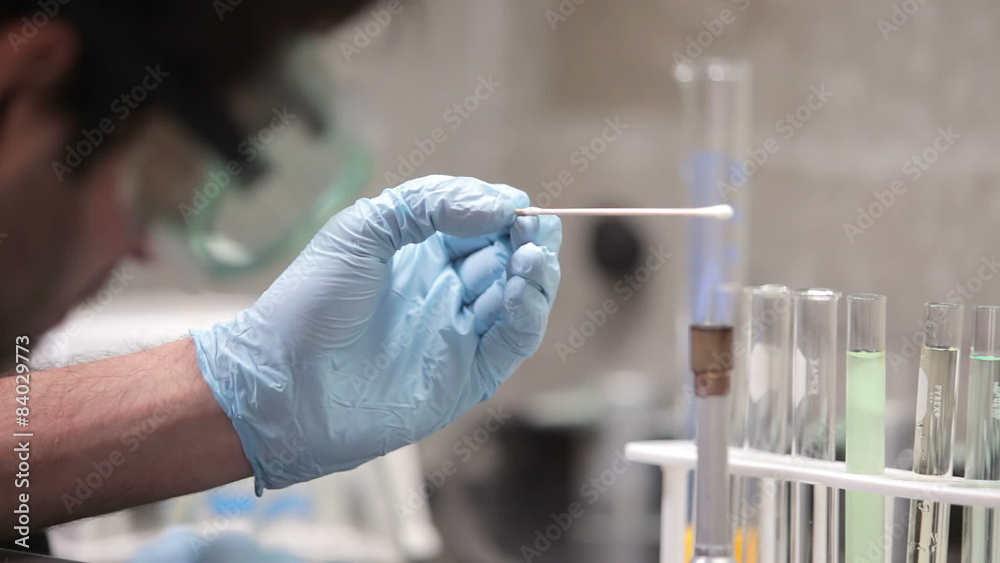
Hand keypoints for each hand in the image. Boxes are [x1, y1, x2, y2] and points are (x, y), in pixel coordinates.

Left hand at [191, 175, 561, 492]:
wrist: (283, 385)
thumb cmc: (310, 304)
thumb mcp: (360, 231)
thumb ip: (426, 205)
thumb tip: (497, 205)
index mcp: (418, 251)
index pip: (479, 221)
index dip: (500, 208)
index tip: (512, 202)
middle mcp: (445, 289)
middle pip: (508, 255)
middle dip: (528, 236)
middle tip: (535, 227)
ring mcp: (459, 331)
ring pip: (521, 296)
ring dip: (536, 271)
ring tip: (532, 253)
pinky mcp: (469, 374)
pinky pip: (514, 340)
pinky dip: (529, 312)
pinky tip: (522, 286)